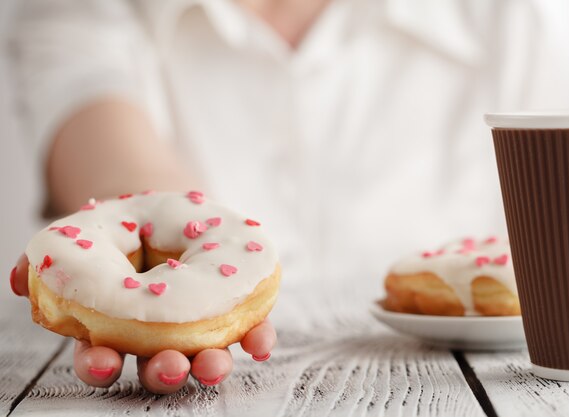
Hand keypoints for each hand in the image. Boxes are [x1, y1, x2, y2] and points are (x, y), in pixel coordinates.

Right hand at [10, 254, 275, 393]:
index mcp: (118, 326)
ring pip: (201, 355)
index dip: (101, 364)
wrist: (170, 214)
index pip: (103, 354)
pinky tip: (260, 341)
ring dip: (208, 364)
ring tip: (216, 364)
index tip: (104, 361)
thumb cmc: (129, 231)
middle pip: (156, 365)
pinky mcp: (233, 311)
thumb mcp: (90, 236)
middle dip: (163, 371)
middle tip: (170, 367)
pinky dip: (255, 337)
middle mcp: (158, 336)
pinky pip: (246, 329)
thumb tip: (19, 278)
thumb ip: (57, 258)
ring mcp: (197, 327)